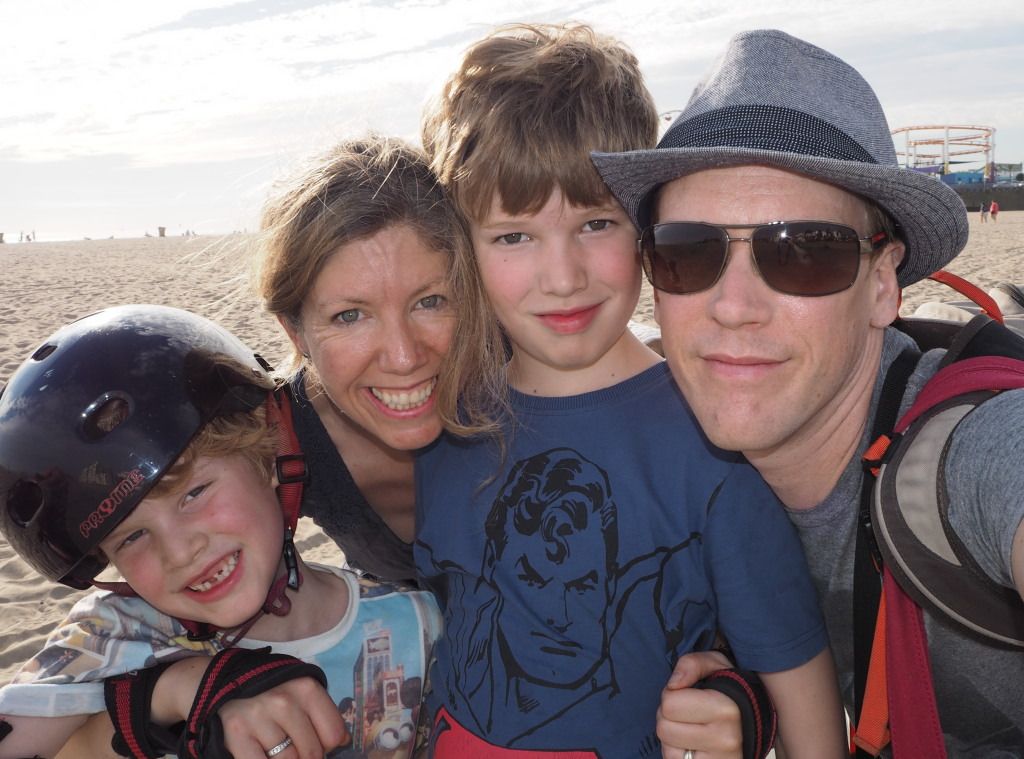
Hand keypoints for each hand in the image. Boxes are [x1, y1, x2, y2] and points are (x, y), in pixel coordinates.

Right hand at [216, 677, 346, 758]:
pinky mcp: (237, 734)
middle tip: (298, 750)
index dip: (329, 747)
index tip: (320, 746)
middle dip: (308, 757)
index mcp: (307, 688)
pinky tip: (266, 756)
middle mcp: (284, 701)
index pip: (334, 734)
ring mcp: (259, 718)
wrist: (230, 682)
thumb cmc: (275, 692)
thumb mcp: (303, 693)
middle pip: (312, 752)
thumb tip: (344, 742)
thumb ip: (324, 715)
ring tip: (279, 750)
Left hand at [658, 651, 743, 758]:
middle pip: (664, 729)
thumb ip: (692, 664)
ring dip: (672, 739)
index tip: (684, 694)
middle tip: (684, 713)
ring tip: (689, 729)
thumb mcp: (716, 664)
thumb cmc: (733, 690)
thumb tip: (673, 685)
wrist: (761, 722)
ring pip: (668, 751)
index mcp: (726, 709)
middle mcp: (725, 738)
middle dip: (668, 717)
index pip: (670, 704)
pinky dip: (679, 755)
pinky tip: (691, 745)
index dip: (671, 695)